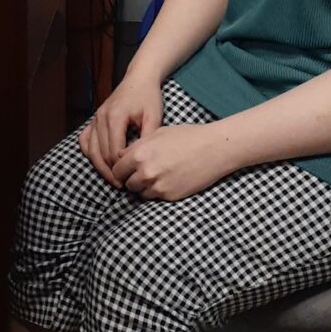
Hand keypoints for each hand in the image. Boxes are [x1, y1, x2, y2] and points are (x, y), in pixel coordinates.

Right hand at [78, 73, 163, 185]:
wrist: (139, 79)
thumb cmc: (148, 97)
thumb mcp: (154, 116)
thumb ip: (148, 137)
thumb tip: (142, 160)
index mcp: (115, 117)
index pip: (114, 151)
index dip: (122, 168)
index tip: (132, 179)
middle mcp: (101, 118)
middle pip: (101, 153)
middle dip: (111, 172)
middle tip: (124, 186)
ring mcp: (95, 118)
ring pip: (91, 150)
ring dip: (100, 167)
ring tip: (114, 180)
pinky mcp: (94, 119)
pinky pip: (85, 141)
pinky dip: (90, 154)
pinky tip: (99, 163)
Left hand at [112, 123, 233, 200]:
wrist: (214, 148)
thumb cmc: (187, 136)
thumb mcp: (158, 133)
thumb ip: (137, 146)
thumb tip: (122, 156)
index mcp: (139, 154)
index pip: (117, 169)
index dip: (121, 169)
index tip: (127, 168)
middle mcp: (145, 172)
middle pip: (127, 184)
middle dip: (131, 179)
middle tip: (142, 172)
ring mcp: (157, 186)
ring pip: (140, 192)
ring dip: (144, 186)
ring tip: (157, 175)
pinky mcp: (169, 196)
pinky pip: (155, 197)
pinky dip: (158, 191)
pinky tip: (169, 179)